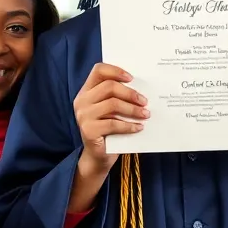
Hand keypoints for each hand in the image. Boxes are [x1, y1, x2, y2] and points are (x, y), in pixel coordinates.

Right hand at [72, 63, 147, 178]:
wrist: (98, 156)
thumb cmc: (108, 129)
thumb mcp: (111, 110)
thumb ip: (118, 96)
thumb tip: (141, 87)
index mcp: (86, 91)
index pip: (98, 70)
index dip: (116, 71)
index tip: (132, 78)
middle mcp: (82, 101)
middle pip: (109, 86)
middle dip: (130, 93)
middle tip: (144, 101)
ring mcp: (83, 116)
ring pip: (113, 104)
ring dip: (133, 109)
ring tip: (145, 114)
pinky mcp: (88, 130)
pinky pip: (113, 123)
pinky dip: (129, 125)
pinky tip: (139, 127)